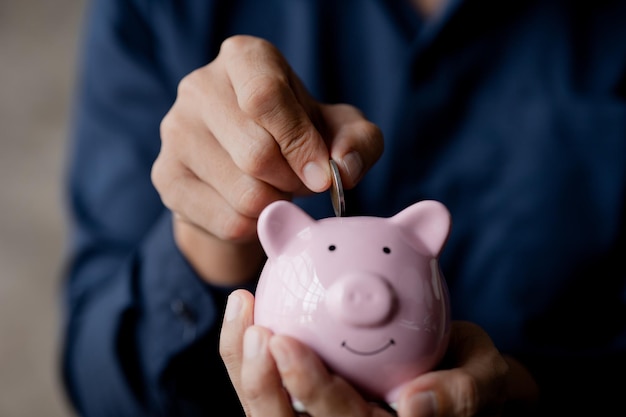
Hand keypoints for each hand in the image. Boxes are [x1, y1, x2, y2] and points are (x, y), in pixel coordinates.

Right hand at [151, 35, 382, 285]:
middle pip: (256, 154)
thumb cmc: (296, 137)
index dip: (300, 143)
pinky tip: (254, 208)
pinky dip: (256, 226)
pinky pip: (227, 222)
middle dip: (293, 182)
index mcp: (244, 58)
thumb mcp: (338, 129)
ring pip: (244, 194)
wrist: (244, 165)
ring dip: (276, 204)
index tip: (322, 174)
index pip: (265, 97)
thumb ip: (358, 141)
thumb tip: (343, 169)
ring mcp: (175, 132)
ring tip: (276, 190)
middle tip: (300, 182)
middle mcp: (199, 87)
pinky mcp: (166, 177)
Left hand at [220, 290, 538, 416]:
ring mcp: (320, 414)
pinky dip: (246, 347)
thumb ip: (462, 394)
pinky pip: (267, 378)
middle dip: (262, 383)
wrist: (457, 372)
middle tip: (256, 329)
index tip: (284, 343)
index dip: (310, 392)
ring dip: (244, 362)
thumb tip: (414, 404)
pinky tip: (244, 304)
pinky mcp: (303, 396)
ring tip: (241, 308)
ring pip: (266, 406)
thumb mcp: (485, 380)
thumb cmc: (471, 375)